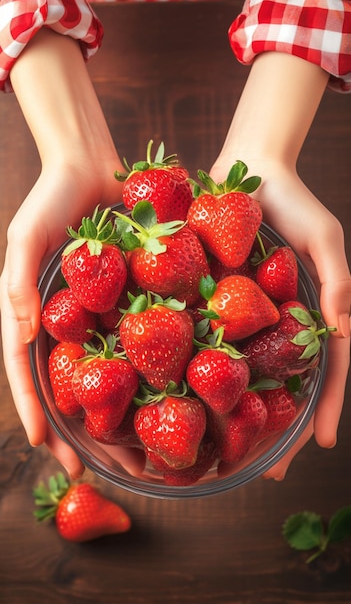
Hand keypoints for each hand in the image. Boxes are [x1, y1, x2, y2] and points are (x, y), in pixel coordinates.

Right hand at [0, 158, 123, 477]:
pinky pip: (141, 341)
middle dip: (82, 429)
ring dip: (121, 413)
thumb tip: (19, 335)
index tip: (51, 449)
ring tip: (138, 452)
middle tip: (100, 471)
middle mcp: (65, 324)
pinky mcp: (128, 302)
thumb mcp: (25, 237)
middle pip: (72, 386)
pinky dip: (150, 370)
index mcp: (32, 316)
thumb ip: (16, 282)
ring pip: (109, 374)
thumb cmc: (50, 200)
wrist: (92, 168)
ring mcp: (98, 316)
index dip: (38, 412)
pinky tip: (167, 396)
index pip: (29, 374)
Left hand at [209, 158, 350, 480]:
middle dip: (274, 428)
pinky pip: (206, 339)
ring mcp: (244, 316)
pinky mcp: (213, 301)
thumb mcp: (326, 240)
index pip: (323, 372)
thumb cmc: (295, 202)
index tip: (318, 445)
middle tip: (261, 469)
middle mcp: (277, 324)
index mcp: (310, 315)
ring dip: (234, 411)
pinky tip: (184, 395)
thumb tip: (340, 333)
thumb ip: (338, 284)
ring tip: (221, 449)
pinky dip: (198, 368)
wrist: (247, 167)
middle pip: (279, 384)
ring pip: (241, 373)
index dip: (321, 408)